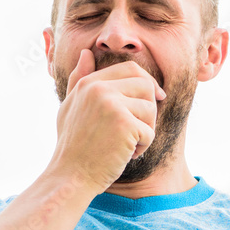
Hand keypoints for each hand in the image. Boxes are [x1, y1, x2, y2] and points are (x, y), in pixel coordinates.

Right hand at [47, 49, 165, 194]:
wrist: (70, 176)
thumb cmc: (72, 146)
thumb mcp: (70, 107)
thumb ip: (78, 79)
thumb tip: (86, 53)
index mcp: (88, 83)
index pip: (130, 69)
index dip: (148, 83)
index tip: (158, 97)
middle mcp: (99, 88)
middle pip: (146, 86)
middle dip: (148, 110)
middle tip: (136, 131)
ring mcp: (111, 104)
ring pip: (150, 110)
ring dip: (144, 131)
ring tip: (125, 146)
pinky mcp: (124, 124)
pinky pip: (149, 132)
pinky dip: (142, 148)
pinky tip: (124, 156)